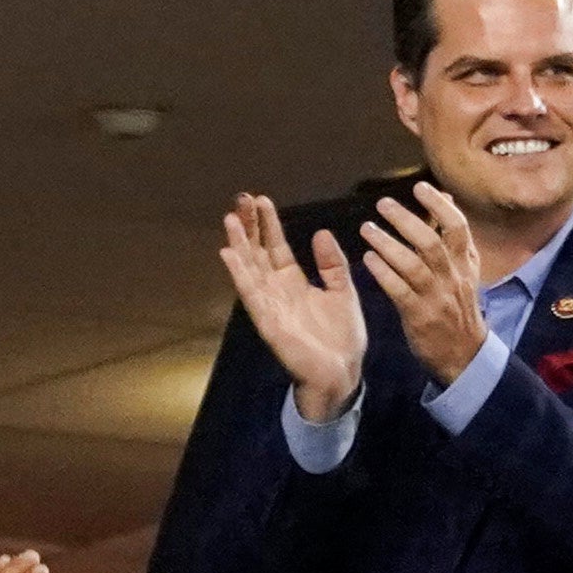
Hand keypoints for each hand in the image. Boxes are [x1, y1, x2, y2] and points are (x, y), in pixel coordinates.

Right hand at [216, 191, 374, 418]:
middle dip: (249, 227)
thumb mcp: (342, 291)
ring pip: (250, 268)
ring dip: (239, 244)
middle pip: (258, 252)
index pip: (276, 247)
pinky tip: (229, 253)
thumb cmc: (342, 336)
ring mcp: (270, 305)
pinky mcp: (268, 321)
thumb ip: (332, 264)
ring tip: (229, 219)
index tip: (261, 200)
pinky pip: (251, 293)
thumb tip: (321, 232)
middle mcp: (277, 290)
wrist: (343, 373)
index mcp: (294, 282)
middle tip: (240, 199)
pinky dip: (239, 273)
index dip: (268, 224)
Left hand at [352, 179, 490, 386]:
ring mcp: (435, 297)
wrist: (463, 353)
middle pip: (431, 243)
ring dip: (388, 244)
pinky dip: (384, 273)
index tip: (419, 187)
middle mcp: (452, 277)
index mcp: (464, 263)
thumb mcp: (465, 270)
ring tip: (367, 229)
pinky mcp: (419, 316)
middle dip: (406, 220)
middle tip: (383, 204)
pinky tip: (368, 260)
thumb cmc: (458, 306)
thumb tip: (447, 196)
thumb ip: (453, 236)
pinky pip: (400, 291)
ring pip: (413, 265)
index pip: (457, 228)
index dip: (439, 205)